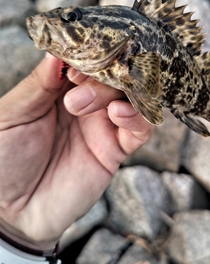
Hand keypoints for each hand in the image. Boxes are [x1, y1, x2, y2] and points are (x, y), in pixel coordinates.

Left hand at [0, 54, 153, 250]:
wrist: (11, 212)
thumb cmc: (4, 159)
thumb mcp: (12, 116)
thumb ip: (38, 84)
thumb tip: (57, 51)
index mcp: (58, 88)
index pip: (85, 59)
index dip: (85, 53)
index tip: (73, 60)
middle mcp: (86, 101)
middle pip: (111, 72)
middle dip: (98, 74)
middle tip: (75, 88)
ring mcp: (102, 125)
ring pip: (130, 93)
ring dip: (115, 91)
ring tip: (83, 106)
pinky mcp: (116, 150)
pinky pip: (142, 128)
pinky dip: (139, 116)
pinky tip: (119, 114)